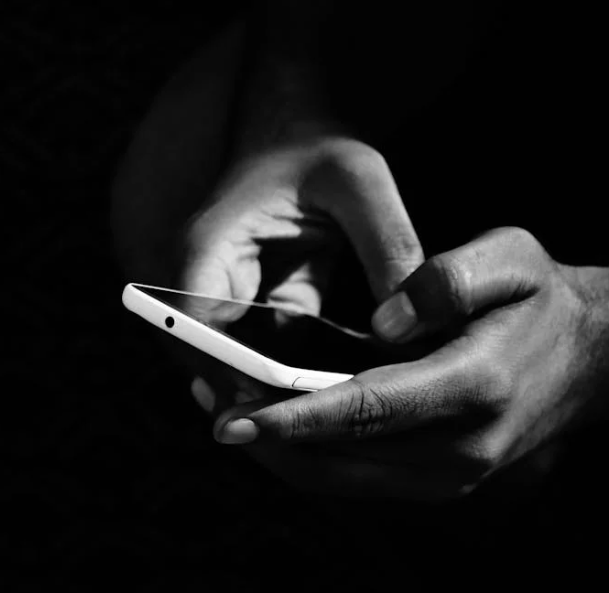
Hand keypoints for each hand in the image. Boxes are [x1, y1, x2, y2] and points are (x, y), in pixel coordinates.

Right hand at [178, 137, 423, 409]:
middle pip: (216, 363)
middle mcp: (207, 285)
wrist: (300, 140)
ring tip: (344, 431)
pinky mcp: (262, 318)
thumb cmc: (320, 148)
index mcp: (207, 249)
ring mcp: (232, 307)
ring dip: (285, 398)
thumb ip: (386, 244)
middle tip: (324, 436)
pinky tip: (354, 403)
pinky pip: (274, 365)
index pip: (197, 328)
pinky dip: (306, 384)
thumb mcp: (359, 181)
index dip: (232, 373)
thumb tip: (411, 322)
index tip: (282, 411)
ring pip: (244, 372)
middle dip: (262, 400)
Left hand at [212, 227, 594, 500]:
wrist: (589, 357)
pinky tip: (272, 420)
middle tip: (205, 396)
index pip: (365, 410)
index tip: (229, 418)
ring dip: (277, 450)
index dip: (292, 417)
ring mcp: (451, 478)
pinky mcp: (438, 485)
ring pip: (339, 480)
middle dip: (264, 436)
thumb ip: (449, 278)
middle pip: (338, 459)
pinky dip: (307, 455)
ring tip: (222, 405)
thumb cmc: (540, 300)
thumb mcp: (513, 256)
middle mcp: (461, 451)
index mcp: (474, 388)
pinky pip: (355, 480)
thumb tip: (384, 324)